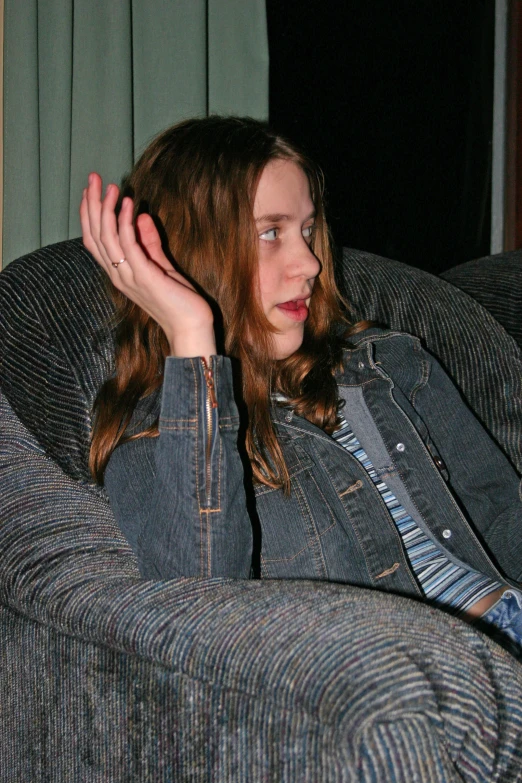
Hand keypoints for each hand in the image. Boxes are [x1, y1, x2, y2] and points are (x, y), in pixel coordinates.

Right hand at [80, 173, 216, 360]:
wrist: (190, 326)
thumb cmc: (178, 299)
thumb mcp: (161, 265)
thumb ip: (149, 243)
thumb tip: (143, 217)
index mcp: (119, 272)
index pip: (94, 240)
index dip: (89, 214)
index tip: (92, 189)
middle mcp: (118, 274)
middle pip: (94, 235)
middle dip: (91, 204)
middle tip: (93, 177)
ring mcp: (129, 276)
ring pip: (107, 237)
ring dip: (106, 209)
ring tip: (112, 187)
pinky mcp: (145, 276)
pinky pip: (129, 245)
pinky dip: (126, 222)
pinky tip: (130, 204)